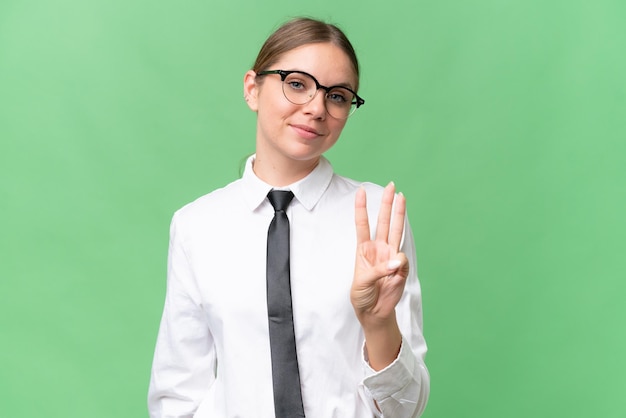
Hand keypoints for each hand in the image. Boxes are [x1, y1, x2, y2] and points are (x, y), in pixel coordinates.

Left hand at [351, 182, 408, 325]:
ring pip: (396, 230)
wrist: (373, 312)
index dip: (362, 208)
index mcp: (364, 249)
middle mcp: (379, 248)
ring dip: (399, 214)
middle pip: (384, 221)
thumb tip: (398, 260)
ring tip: (402, 197)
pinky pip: (402, 260)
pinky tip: (394, 271)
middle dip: (387, 203)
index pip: (362, 224)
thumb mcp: (362, 282)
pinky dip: (399, 264)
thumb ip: (379, 270)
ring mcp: (391, 256)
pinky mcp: (401, 268)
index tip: (360, 191)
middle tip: (391, 186)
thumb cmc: (362, 295)